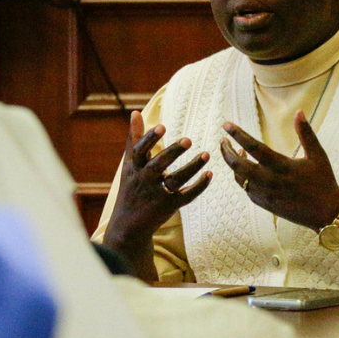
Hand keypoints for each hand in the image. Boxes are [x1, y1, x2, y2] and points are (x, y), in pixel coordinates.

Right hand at [103, 112, 210, 264]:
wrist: (128, 225)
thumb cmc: (131, 188)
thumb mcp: (129, 165)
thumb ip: (134, 139)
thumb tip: (135, 112)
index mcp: (134, 168)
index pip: (140, 151)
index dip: (150, 139)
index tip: (162, 126)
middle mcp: (145, 180)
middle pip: (158, 165)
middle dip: (172, 153)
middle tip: (189, 140)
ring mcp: (157, 194)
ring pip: (176, 180)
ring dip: (192, 167)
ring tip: (206, 154)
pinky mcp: (169, 206)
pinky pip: (186, 196)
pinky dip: (199, 186)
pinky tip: (210, 174)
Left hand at [220, 112, 338, 230]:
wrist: (326, 213)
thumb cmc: (324, 181)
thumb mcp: (318, 155)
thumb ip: (306, 133)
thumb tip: (299, 111)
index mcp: (283, 167)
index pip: (254, 147)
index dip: (238, 135)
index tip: (226, 125)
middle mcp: (271, 181)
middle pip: (238, 166)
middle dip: (226, 151)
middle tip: (222, 140)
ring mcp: (266, 195)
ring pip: (240, 178)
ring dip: (233, 165)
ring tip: (234, 152)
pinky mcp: (265, 204)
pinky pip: (246, 189)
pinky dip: (241, 177)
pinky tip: (245, 169)